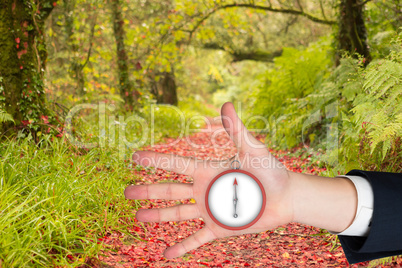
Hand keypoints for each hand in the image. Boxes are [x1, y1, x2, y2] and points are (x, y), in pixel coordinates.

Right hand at [124, 102, 293, 257]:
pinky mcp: (219, 228)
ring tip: (138, 217)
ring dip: (157, 216)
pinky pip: (196, 240)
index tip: (135, 156)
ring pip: (177, 214)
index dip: (155, 160)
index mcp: (208, 170)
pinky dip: (182, 247)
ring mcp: (209, 210)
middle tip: (126, 193)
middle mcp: (204, 190)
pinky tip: (166, 254)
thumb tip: (226, 104)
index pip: (175, 164)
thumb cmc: (270, 171)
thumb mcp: (252, 150)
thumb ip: (237, 130)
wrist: (286, 197)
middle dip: (147, 191)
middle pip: (169, 190)